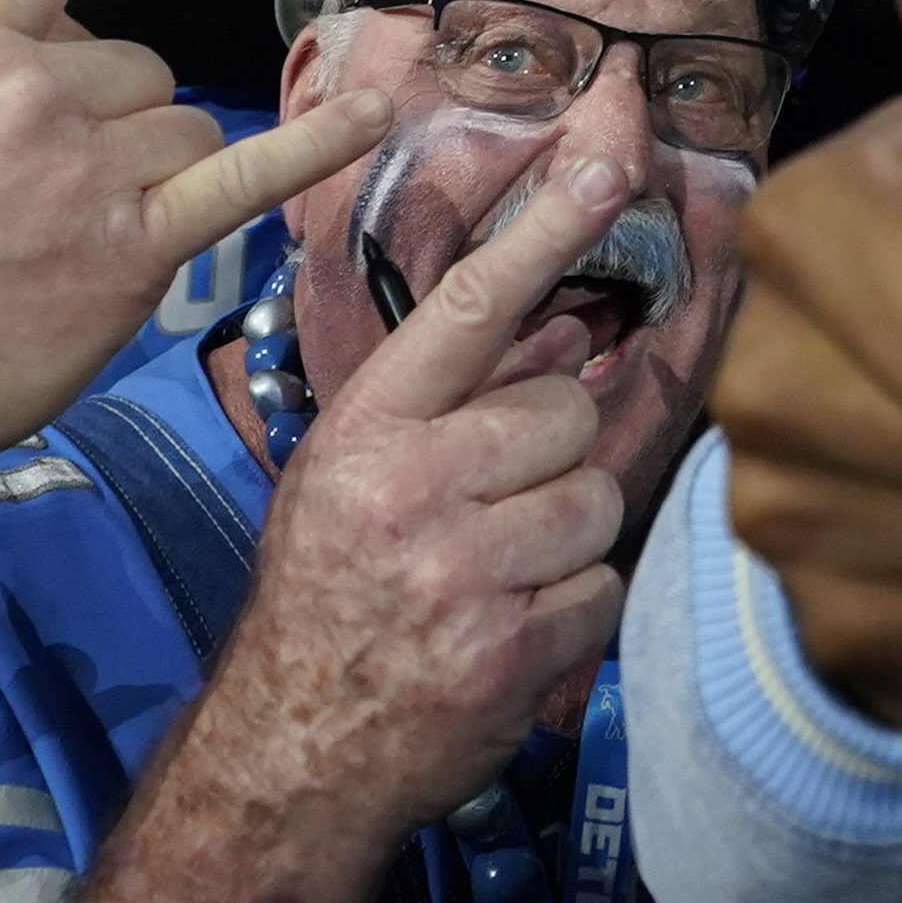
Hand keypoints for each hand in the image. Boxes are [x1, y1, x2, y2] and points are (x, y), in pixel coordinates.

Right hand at [0, 0, 386, 489]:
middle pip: (139, 67)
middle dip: (117, 121)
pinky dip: (317, 145)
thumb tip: (59, 46)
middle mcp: (31, 91)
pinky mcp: (132, 245)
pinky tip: (371, 116)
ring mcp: (87, 167)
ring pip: (184, 125)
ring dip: (160, 171)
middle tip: (50, 198)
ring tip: (79, 239)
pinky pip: (248, 175)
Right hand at [221, 144, 642, 819]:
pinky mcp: (511, 648)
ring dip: (569, 536)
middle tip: (492, 508)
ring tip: (500, 571)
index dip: (549, 224)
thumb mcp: (353, 476)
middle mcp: (409, 487)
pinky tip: (511, 628)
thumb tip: (563, 327)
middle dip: (552, 456)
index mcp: (366, 429)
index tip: (611, 151)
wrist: (290, 751)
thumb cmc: (329, 596)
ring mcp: (461, 572)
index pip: (471, 306)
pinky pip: (603, 588)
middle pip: (565, 413)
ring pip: (596, 499)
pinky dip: (574, 610)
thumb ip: (452, 401)